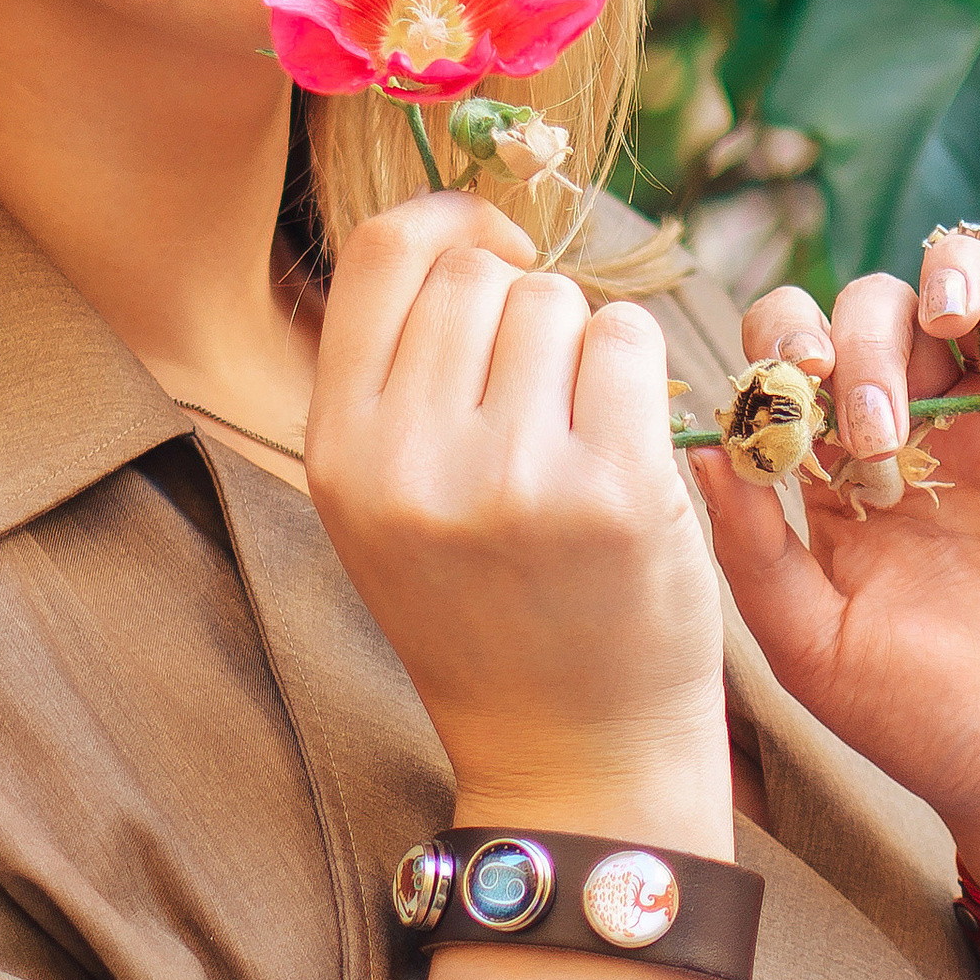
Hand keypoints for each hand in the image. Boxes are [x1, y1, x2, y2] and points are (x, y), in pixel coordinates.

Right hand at [307, 192, 730, 853]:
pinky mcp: (614, 492)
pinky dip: (640, 373)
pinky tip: (630, 447)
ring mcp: (513, 476)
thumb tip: (465, 230)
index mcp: (339, 452)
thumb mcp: (388, 504)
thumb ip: (398, 376)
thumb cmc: (489, 612)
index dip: (449, 223)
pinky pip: (630, 340)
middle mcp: (411, 461)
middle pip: (479, 274)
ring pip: (558, 300)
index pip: (380, 253)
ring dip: (585, 344)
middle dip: (524, 305)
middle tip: (544, 393)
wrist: (572, 757)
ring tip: (582, 436)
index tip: (496, 249)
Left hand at [694, 230, 979, 904]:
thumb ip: (750, 545)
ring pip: (969, 284)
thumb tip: (701, 440)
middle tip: (876, 432)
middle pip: (872, 310)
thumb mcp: (812, 642)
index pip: (794, 354)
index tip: (789, 390)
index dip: (781, 344)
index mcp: (841, 468)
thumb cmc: (927, 727)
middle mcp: (923, 426)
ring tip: (944, 330)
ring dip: (945, 278)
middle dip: (861, 343)